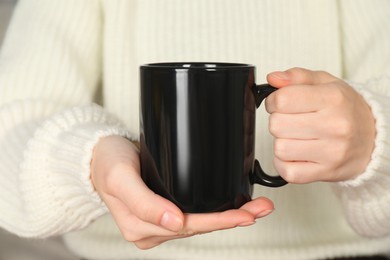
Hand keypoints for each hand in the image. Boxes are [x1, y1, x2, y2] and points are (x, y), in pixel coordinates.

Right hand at [91, 136, 273, 248]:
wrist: (98, 156)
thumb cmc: (107, 163)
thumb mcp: (120, 178)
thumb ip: (143, 202)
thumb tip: (174, 223)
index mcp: (140, 227)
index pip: (188, 226)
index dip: (218, 222)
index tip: (245, 216)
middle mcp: (152, 229)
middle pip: (199, 227)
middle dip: (232, 219)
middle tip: (263, 209)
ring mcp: (159, 222)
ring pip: (199, 223)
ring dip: (228, 216)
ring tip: (257, 208)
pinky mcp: (163, 212)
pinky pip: (193, 216)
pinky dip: (215, 212)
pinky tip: (233, 207)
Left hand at [265, 68, 375, 182]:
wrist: (373, 139)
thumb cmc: (345, 109)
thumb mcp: (325, 83)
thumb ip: (297, 77)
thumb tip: (273, 79)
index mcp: (333, 99)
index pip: (282, 99)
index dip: (273, 101)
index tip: (279, 103)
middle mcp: (335, 126)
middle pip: (276, 125)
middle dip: (278, 121)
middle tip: (291, 121)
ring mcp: (332, 152)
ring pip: (280, 149)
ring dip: (282, 143)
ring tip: (296, 137)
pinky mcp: (326, 172)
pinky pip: (288, 172)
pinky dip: (285, 164)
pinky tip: (295, 154)